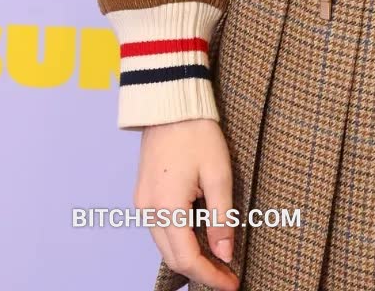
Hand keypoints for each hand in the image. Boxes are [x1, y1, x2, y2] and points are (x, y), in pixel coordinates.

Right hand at [135, 119, 239, 290]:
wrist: (170, 103)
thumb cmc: (197, 132)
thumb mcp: (219, 173)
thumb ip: (221, 217)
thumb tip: (225, 253)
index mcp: (167, 206)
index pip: (187, 258)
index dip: (210, 275)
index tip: (232, 283)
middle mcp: (148, 209)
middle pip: (172, 257)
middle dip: (200, 271)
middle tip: (228, 275)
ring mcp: (142, 202)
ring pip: (165, 245)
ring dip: (189, 256)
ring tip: (218, 259)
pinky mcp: (144, 193)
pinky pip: (160, 228)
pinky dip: (178, 239)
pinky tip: (198, 237)